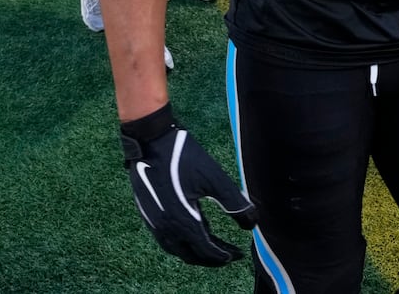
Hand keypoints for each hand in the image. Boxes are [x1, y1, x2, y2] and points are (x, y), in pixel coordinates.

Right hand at [120, 105, 256, 266]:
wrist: (149, 140)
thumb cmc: (182, 156)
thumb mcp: (213, 177)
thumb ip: (234, 202)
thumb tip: (252, 223)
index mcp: (182, 221)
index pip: (205, 251)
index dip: (224, 256)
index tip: (237, 254)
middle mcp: (165, 228)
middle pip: (190, 255)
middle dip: (210, 258)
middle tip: (227, 254)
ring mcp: (153, 222)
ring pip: (176, 248)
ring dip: (195, 251)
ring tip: (212, 244)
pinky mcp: (147, 213)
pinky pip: (166, 238)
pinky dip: (181, 241)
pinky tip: (191, 229)